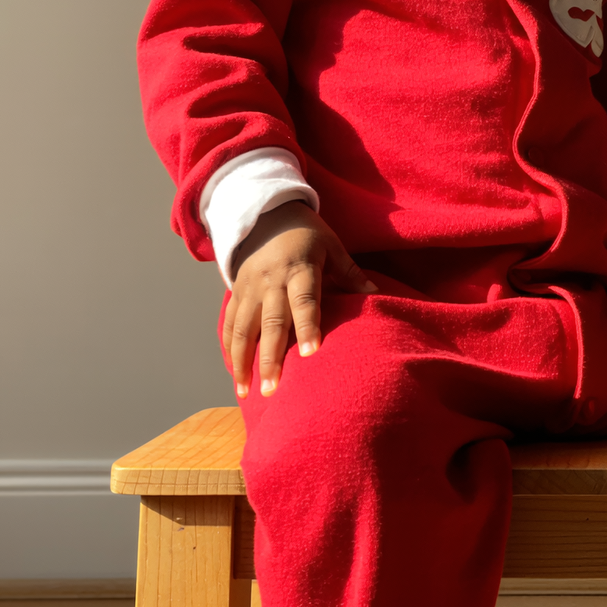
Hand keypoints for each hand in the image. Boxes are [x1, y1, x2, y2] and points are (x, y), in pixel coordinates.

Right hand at [222, 202, 375, 397]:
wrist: (265, 214)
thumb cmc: (306, 233)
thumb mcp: (331, 244)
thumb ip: (349, 272)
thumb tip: (376, 292)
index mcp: (299, 268)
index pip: (304, 300)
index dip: (308, 325)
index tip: (311, 353)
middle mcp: (271, 281)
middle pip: (270, 322)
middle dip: (269, 357)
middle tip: (272, 389)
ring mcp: (250, 288)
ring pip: (243, 328)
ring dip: (243, 361)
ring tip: (246, 392)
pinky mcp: (236, 293)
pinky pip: (229, 323)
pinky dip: (230, 349)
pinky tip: (236, 373)